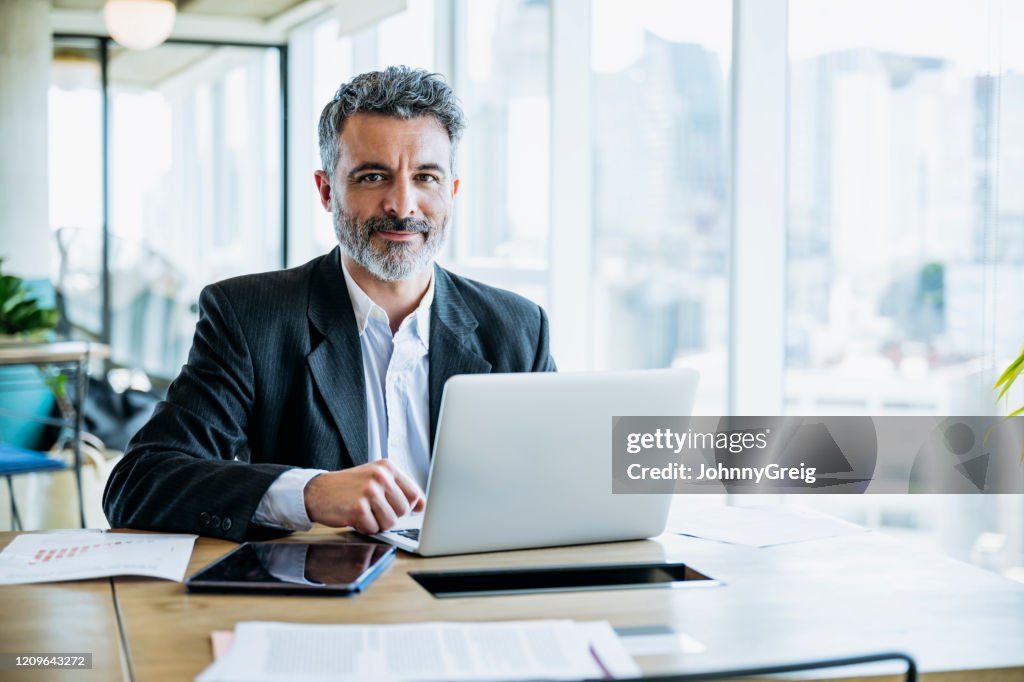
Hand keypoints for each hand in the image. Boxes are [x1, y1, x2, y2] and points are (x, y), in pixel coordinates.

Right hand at [303, 460, 424, 532]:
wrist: (317, 491)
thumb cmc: (348, 487)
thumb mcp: (375, 479)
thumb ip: (398, 489)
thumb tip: (421, 506)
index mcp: (387, 467)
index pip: (414, 494)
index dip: (408, 508)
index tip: (396, 509)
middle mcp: (380, 476)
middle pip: (403, 511)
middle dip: (389, 516)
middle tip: (373, 511)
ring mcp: (369, 492)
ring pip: (390, 522)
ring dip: (377, 524)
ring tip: (364, 514)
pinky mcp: (358, 508)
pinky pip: (373, 529)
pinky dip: (364, 528)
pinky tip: (354, 518)